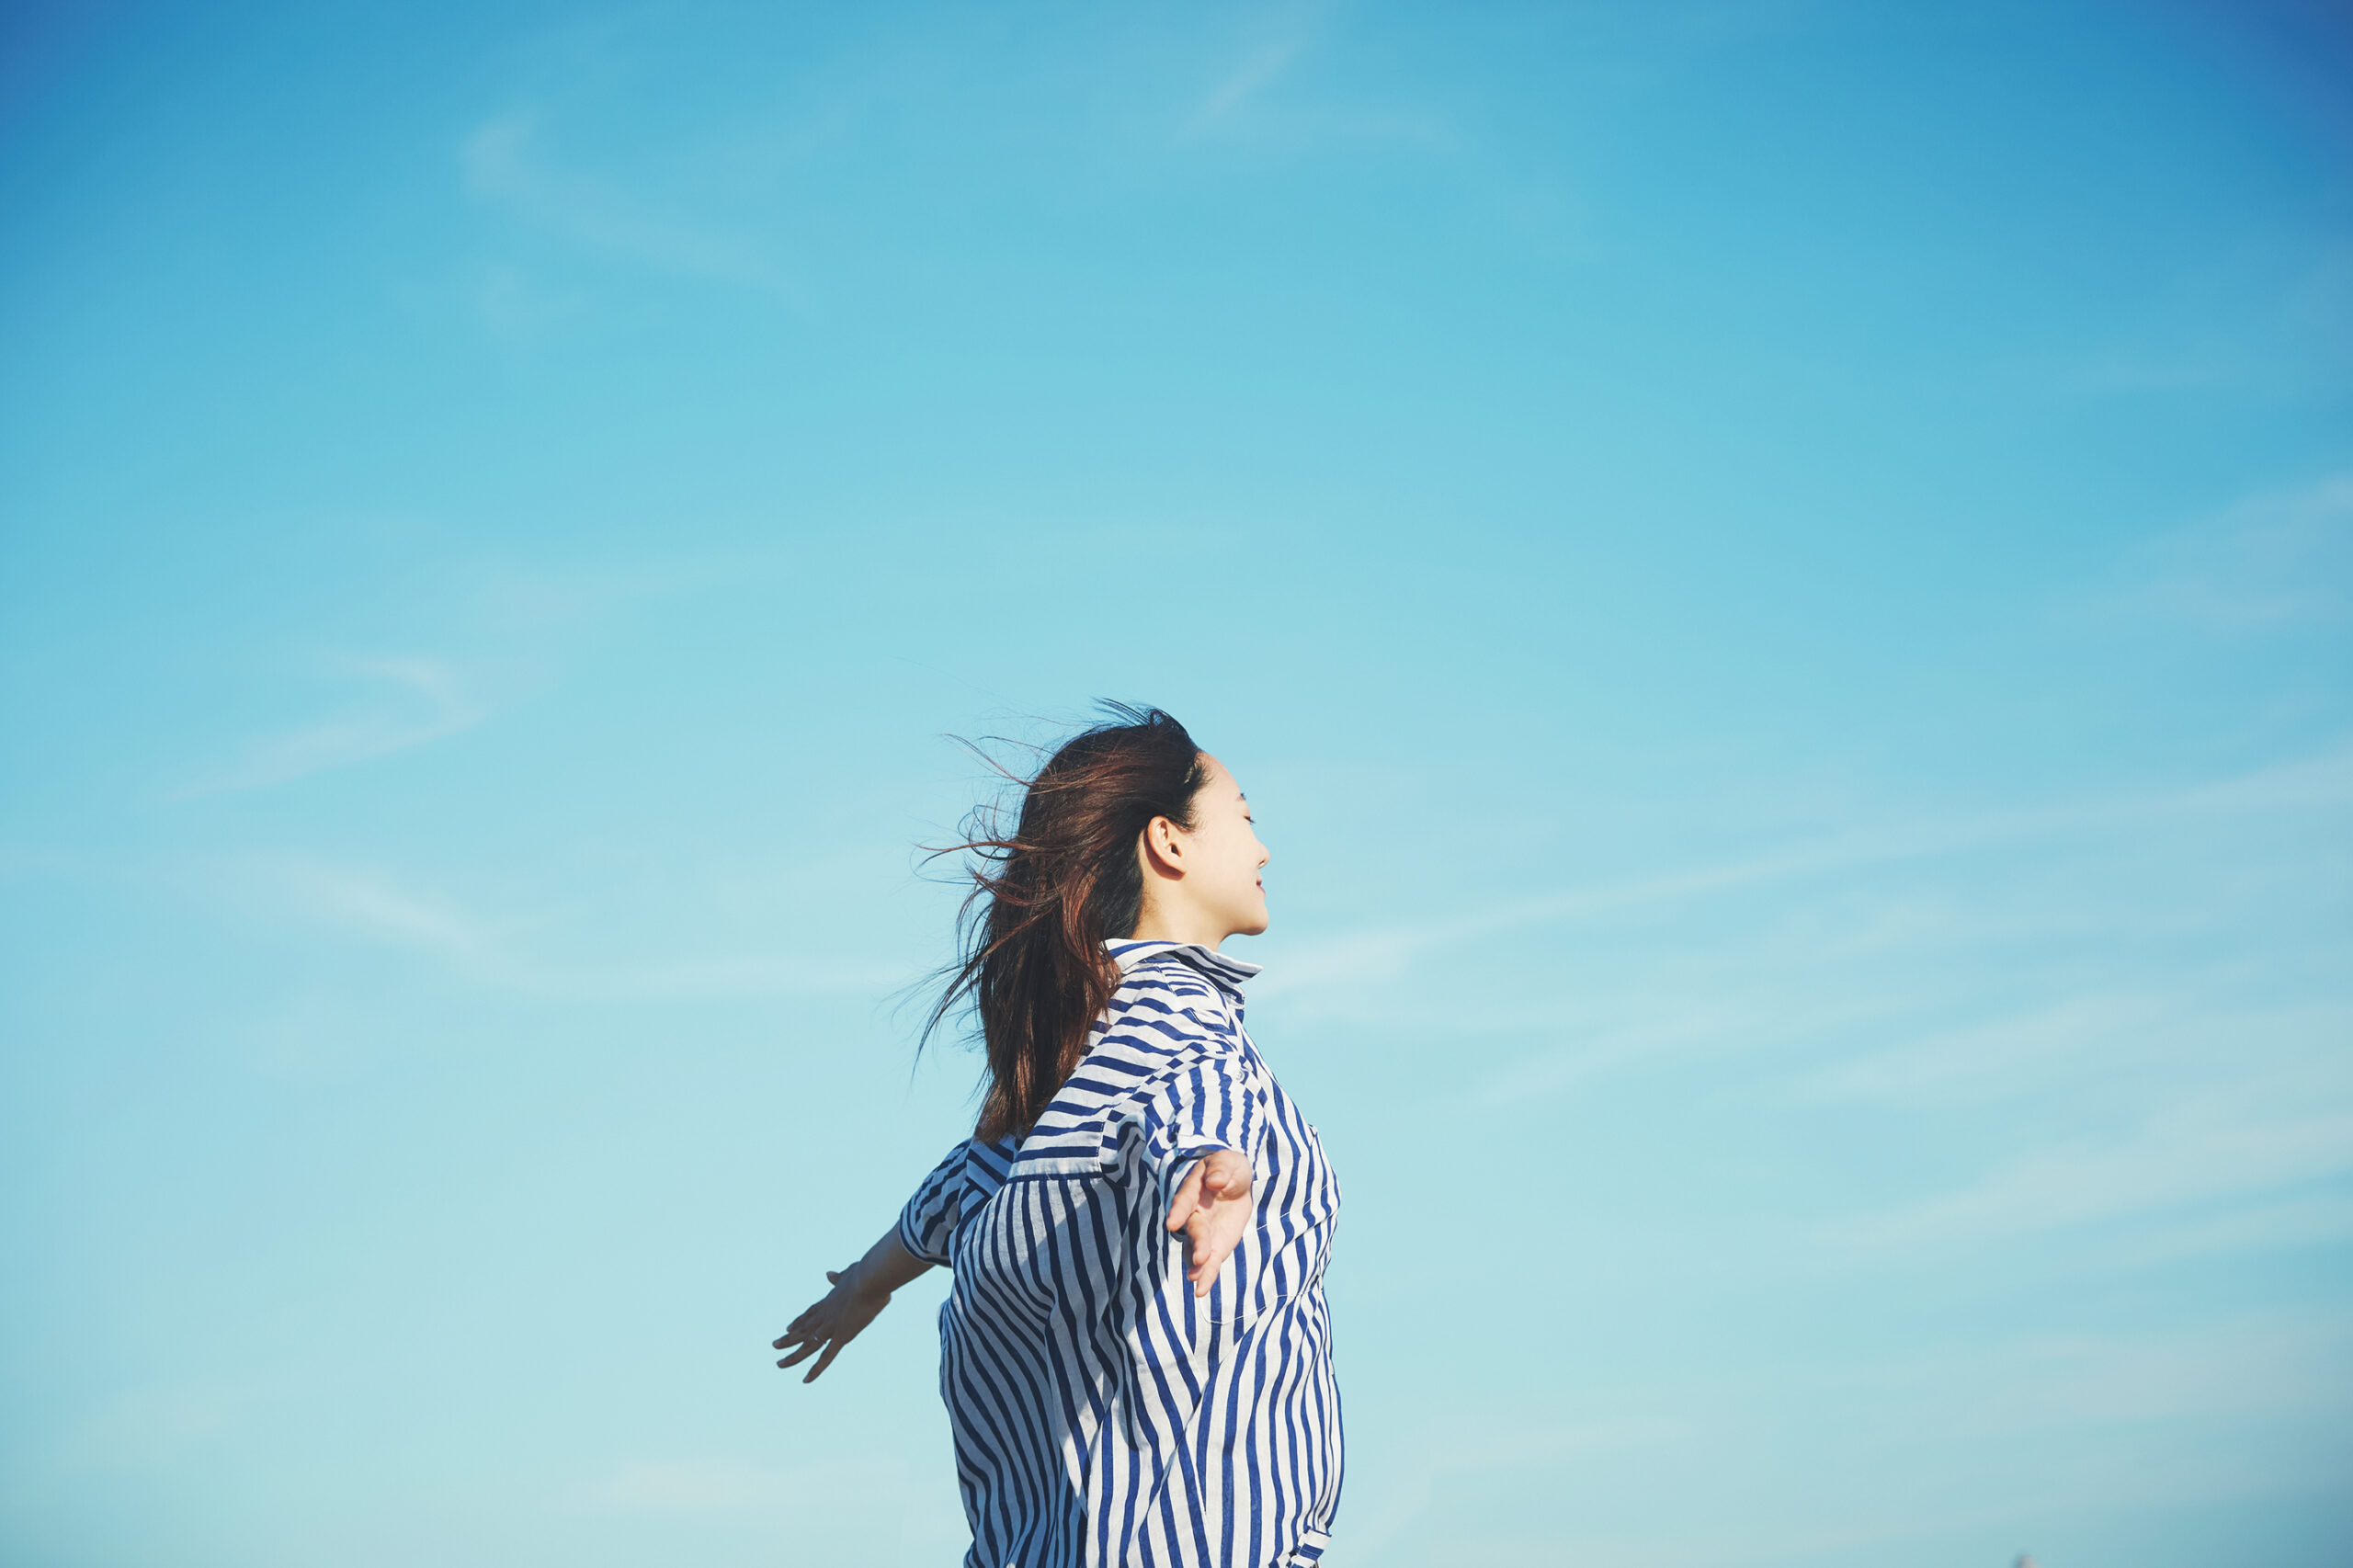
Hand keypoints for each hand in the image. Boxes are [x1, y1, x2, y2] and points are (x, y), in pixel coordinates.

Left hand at [773, 1264, 892, 1383]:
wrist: (869, 1279)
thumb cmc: (865, 1274)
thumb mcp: (850, 1273)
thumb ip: (838, 1277)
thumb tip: (828, 1274)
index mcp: (829, 1301)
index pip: (810, 1314)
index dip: (798, 1321)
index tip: (788, 1327)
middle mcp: (826, 1315)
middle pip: (804, 1329)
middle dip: (789, 1338)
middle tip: (774, 1345)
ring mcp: (831, 1327)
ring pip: (808, 1344)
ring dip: (793, 1355)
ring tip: (779, 1363)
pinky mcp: (841, 1336)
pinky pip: (827, 1357)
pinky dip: (816, 1369)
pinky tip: (806, 1379)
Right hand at [1165, 1148, 1253, 1298]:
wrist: (1236, 1183)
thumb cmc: (1229, 1168)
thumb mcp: (1229, 1162)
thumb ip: (1221, 1169)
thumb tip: (1216, 1181)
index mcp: (1193, 1190)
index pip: (1184, 1200)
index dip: (1178, 1211)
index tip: (1172, 1223)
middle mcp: (1193, 1214)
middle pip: (1193, 1229)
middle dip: (1196, 1243)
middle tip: (1199, 1257)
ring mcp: (1203, 1233)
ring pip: (1195, 1250)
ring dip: (1197, 1265)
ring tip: (1196, 1280)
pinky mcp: (1214, 1247)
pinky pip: (1210, 1263)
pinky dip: (1206, 1276)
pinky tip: (1200, 1291)